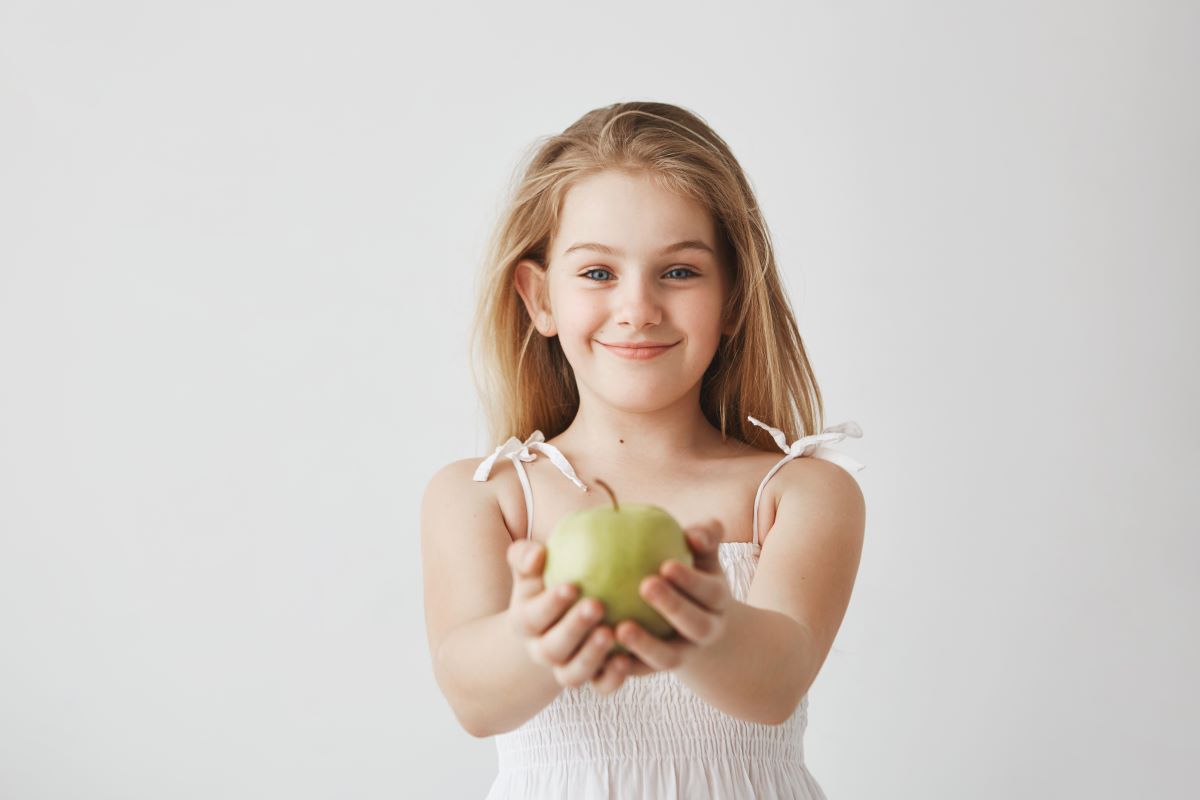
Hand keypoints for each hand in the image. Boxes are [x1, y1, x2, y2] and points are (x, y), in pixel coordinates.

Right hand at [505, 539, 631, 694]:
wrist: (561, 619)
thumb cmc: (548, 581)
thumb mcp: (532, 566)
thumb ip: (527, 557)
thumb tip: (538, 553)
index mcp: (525, 623)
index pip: (532, 617)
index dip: (549, 605)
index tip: (572, 586)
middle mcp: (542, 651)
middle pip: (552, 648)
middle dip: (573, 628)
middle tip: (596, 606)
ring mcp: (566, 669)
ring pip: (573, 674)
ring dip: (591, 656)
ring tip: (611, 633)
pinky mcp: (592, 680)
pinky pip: (600, 686)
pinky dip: (612, 678)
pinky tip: (628, 659)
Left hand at [612, 521, 733, 676]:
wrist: (690, 623)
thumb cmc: (690, 574)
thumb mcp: (702, 555)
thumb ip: (703, 538)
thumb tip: (696, 533)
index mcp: (717, 602)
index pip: (710, 592)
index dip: (691, 581)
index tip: (666, 564)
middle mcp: (706, 632)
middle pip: (696, 625)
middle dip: (673, 606)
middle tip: (645, 585)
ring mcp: (683, 655)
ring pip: (669, 657)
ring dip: (646, 645)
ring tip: (620, 629)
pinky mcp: (656, 670)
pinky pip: (641, 672)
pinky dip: (623, 667)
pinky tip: (601, 652)